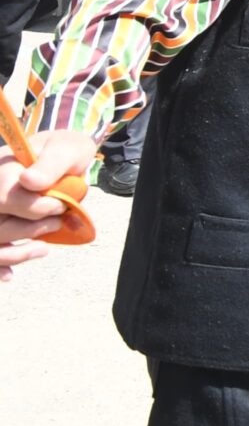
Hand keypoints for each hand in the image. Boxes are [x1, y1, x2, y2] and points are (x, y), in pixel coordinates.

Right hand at [0, 126, 99, 273]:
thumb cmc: (63, 152)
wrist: (61, 158)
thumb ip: (51, 164)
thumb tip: (30, 181)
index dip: (34, 207)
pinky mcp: (0, 228)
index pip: (4, 196)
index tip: (59, 205)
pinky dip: (0, 267)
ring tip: (44, 247)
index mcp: (2, 169)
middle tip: (58, 221)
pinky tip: (11, 276)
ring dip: (18, 252)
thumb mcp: (66, 148)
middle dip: (29, 228)